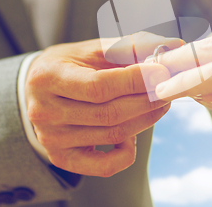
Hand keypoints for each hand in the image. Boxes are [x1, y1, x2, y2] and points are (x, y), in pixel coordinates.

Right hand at [25, 33, 180, 176]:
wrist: (38, 88)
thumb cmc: (71, 64)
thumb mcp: (94, 48)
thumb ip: (131, 47)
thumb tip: (173, 46)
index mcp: (49, 77)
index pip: (98, 86)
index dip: (135, 82)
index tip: (162, 73)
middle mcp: (44, 111)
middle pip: (109, 113)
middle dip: (147, 101)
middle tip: (169, 89)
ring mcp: (51, 138)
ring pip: (112, 135)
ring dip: (146, 119)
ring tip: (160, 103)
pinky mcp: (62, 158)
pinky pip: (104, 166)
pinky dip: (127, 153)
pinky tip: (133, 132)